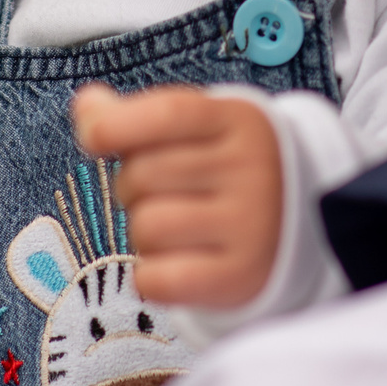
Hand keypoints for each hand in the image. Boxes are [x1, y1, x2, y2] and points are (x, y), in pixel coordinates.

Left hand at [72, 84, 280, 308]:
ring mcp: (251, 225)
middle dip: (134, 186)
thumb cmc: (226, 167)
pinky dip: (151, 275)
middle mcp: (252, 169)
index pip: (167, 114)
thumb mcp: (199, 126)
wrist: (299, 223)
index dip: (115, 124)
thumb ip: (140, 115)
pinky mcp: (241, 276)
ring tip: (177, 229)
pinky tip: (179, 263)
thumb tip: (86, 107)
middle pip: (142, 174)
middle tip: (166, 193)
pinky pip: (157, 279)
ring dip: (144, 234)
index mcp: (240, 121)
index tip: (95, 137)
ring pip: (145, 228)